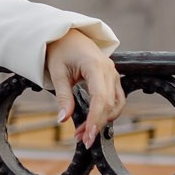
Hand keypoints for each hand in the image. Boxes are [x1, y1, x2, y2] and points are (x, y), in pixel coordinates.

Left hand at [47, 29, 123, 147]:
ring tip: (84, 133)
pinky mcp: (112, 78)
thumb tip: (63, 119)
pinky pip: (116, 100)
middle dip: (97, 124)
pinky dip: (106, 113)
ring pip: (116, 104)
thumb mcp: (57, 73)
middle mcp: (109, 70)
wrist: (67, 35)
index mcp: (95, 65)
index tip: (87, 136)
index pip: (100, 98)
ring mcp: (113, 74)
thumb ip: (63, 96)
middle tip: (81, 139)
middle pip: (109, 104)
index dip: (95, 119)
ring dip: (103, 121)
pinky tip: (93, 122)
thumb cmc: (60, 50)